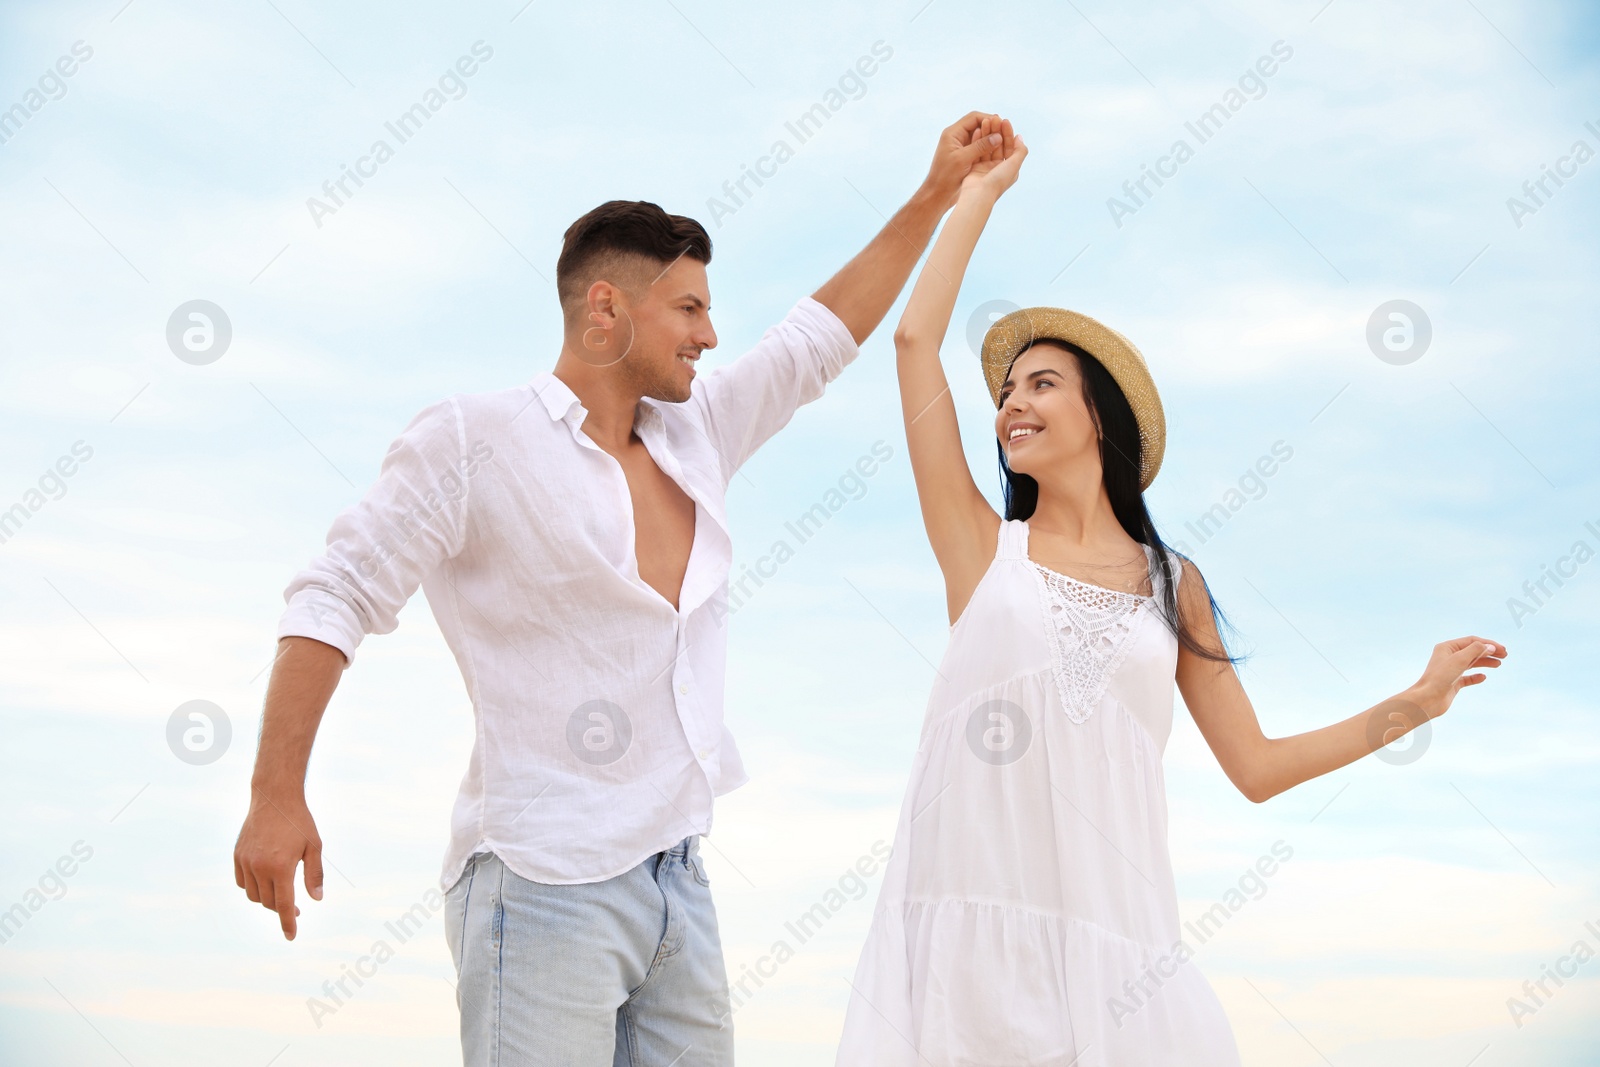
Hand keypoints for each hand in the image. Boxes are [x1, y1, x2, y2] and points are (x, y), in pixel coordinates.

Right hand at [234, 786, 323, 939]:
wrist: (274, 799)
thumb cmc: (298, 822)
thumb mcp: (314, 846)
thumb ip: (314, 874)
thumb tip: (317, 899)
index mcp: (281, 867)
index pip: (284, 905)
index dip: (288, 923)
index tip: (291, 936)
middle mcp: (259, 867)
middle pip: (269, 902)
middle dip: (282, 909)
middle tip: (296, 909)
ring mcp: (245, 862)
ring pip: (254, 895)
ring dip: (267, 899)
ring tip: (281, 892)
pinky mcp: (236, 856)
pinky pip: (242, 883)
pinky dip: (253, 888)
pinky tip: (265, 882)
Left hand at [921, 111, 1007, 210]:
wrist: (937, 194)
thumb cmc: (945, 177)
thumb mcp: (963, 159)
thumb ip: (980, 146)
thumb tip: (998, 136)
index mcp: (953, 133)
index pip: (974, 117)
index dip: (989, 119)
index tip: (1002, 124)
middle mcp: (956, 137)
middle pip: (978, 125)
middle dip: (992, 127)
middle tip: (1007, 132)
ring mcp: (961, 146)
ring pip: (980, 136)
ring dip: (991, 137)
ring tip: (1006, 141)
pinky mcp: (964, 156)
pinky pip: (979, 147)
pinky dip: (988, 147)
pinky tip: (998, 152)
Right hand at [958, 114, 1026, 201]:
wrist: (978, 195)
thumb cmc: (997, 182)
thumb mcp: (1014, 165)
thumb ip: (1020, 151)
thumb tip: (1020, 137)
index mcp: (1010, 169)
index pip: (1010, 147)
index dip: (1008, 133)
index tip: (1005, 120)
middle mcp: (998, 168)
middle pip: (999, 145)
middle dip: (997, 131)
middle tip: (994, 117)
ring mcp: (986, 168)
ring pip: (988, 146)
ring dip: (987, 133)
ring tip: (985, 121)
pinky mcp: (975, 168)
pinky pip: (977, 151)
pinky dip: (978, 140)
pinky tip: (977, 130)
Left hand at [1402, 635, 1505, 721]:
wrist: (1427, 699)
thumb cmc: (1440, 677)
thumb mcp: (1459, 660)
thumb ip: (1475, 650)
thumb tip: (1489, 646)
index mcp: (1447, 648)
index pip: (1472, 641)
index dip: (1488, 644)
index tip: (1503, 650)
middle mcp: (1448, 657)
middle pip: (1472, 651)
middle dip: (1489, 652)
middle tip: (1505, 655)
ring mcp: (1450, 671)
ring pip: (1471, 663)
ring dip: (1485, 662)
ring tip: (1498, 664)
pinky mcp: (1452, 683)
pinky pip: (1467, 678)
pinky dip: (1476, 677)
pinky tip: (1483, 677)